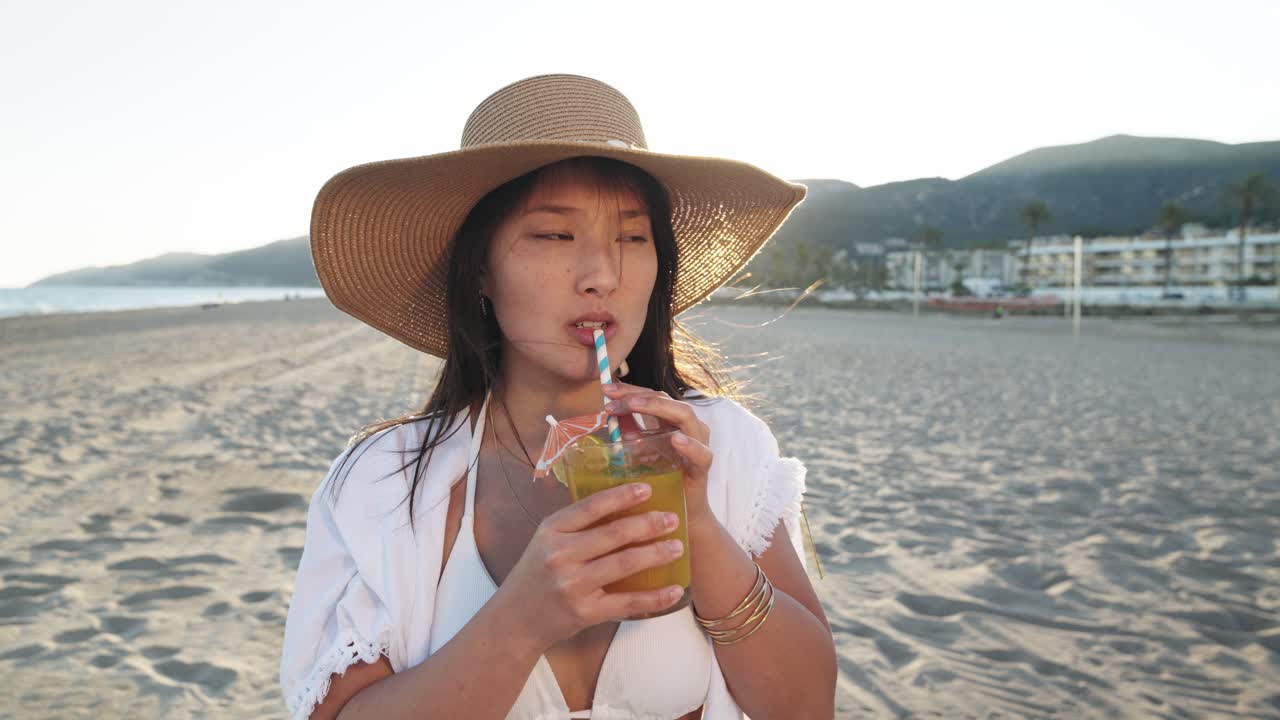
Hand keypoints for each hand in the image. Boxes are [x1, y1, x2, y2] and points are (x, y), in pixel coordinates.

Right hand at [501, 481, 685, 649]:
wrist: (516, 618)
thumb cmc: (537, 573)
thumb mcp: (546, 540)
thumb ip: (576, 524)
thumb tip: (622, 501)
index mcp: (551, 530)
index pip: (591, 507)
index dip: (621, 496)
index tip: (647, 488)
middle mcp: (560, 555)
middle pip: (613, 534)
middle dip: (648, 524)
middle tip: (672, 518)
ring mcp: (573, 585)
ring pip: (624, 564)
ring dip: (656, 554)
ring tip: (677, 546)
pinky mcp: (585, 612)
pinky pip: (628, 603)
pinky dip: (655, 597)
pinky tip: (675, 588)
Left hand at [601, 382, 715, 530]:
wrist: (678, 513)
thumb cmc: (661, 478)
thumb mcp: (640, 449)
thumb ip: (630, 429)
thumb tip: (610, 410)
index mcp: (672, 420)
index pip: (653, 396)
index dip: (630, 390)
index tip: (606, 389)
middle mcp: (688, 427)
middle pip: (666, 399)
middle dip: (638, 395)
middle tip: (612, 397)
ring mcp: (698, 444)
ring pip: (686, 416)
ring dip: (659, 408)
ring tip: (634, 405)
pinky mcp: (703, 467)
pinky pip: (701, 453)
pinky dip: (689, 445)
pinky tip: (674, 439)